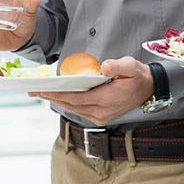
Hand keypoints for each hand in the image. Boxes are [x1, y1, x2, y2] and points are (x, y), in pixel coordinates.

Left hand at [30, 56, 153, 125]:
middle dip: (53, 98)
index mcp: (108, 99)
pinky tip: (60, 97)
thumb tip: (104, 67)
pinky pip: (80, 111)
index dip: (59, 95)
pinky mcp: (101, 118)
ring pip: (74, 110)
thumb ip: (118, 66)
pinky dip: (69, 104)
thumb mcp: (131, 66)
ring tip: (43, 94)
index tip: (44, 91)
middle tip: (35, 91)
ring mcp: (101, 117)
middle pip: (72, 105)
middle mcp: (102, 112)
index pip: (78, 99)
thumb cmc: (137, 76)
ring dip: (59, 102)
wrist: (148, 89)